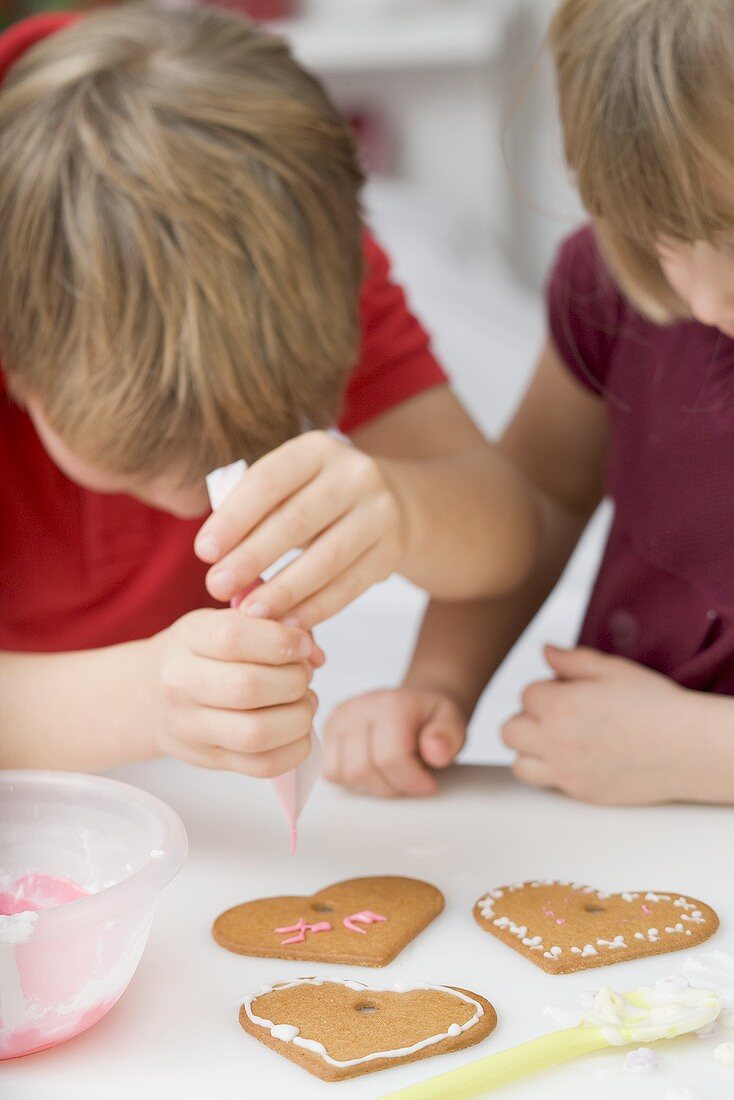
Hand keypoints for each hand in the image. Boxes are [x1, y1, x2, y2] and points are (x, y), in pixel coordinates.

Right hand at [144, 609, 317, 775]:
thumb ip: (269, 627)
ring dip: (298, 717)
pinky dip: (294, 749)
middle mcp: (181, 685)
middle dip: (294, 680)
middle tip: (302, 675)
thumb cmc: (196, 653)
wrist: (146, 696)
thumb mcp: (219, 622)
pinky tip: (296, 730)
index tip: (302, 644)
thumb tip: (313, 654)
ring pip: (256, 733)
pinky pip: (262, 766)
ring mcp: (191, 728)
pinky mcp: (208, 760)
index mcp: (188, 639)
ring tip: (303, 703)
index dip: (280, 640)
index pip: (234, 637)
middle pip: (249, 688)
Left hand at [194, 432, 405, 628]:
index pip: (269, 481)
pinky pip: (350, 585)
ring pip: (326, 558)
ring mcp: (380, 512)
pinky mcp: (392, 550)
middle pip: (296, 521)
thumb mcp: (289, 486)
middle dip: (251, 558)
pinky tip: (287, 622)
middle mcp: (355, 474)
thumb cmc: (317, 497)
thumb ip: (254, 510)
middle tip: (217, 587)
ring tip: (249, 612)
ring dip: (283, 590)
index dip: (234, 518)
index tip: (204, 552)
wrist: (392, 502)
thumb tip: (218, 558)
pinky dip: (316, 608)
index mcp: (317, 449)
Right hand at [323, 687, 466, 797]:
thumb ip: (449, 736)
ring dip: (370, 787)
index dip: (411, 781)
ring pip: (342, 773)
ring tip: (392, 776)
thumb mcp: (453, 722)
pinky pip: (331, 773)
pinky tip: (375, 772)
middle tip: (410, 781)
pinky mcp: (327, 734)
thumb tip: (435, 752)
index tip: (429, 785)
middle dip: (390, 787)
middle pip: (361, 769)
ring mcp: (338, 720)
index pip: (389, 757)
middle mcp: (357, 708)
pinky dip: (353, 781)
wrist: (414, 705)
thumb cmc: (431, 718)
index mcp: (391, 703)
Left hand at [502, 645, 692, 804]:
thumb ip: (572, 659)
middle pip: (510, 729)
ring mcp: (565, 771)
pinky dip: (551, 772)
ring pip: (519, 761)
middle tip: (557, 715)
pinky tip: (575, 759)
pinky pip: (546, 784)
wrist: (687, 748)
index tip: (569, 691)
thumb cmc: (655, 705)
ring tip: (558, 740)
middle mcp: (555, 740)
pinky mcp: (579, 793)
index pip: (526, 694)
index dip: (547, 690)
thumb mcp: (613, 669)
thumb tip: (546, 651)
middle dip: (529, 718)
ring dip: (530, 749)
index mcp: (560, 705)